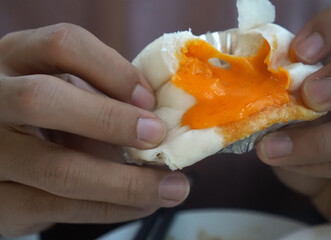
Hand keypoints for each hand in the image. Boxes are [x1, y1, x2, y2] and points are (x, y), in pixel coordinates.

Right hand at [0, 23, 189, 237]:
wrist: (1, 154)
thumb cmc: (48, 117)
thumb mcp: (66, 91)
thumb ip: (103, 97)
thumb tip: (161, 120)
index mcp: (16, 59)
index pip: (61, 45)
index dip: (112, 69)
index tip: (148, 99)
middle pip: (41, 99)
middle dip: (110, 120)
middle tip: (158, 136)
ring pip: (57, 169)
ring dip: (127, 183)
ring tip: (172, 187)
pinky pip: (60, 209)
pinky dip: (112, 207)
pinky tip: (142, 203)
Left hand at [257, 0, 330, 225]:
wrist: (328, 177)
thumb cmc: (310, 122)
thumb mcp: (297, 94)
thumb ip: (284, 79)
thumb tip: (249, 73)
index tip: (298, 50)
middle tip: (308, 94)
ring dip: (316, 140)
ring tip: (270, 147)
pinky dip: (317, 166)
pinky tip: (289, 163)